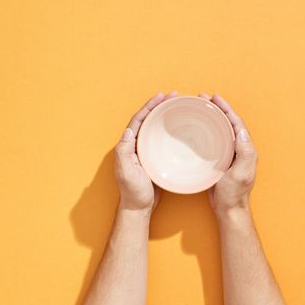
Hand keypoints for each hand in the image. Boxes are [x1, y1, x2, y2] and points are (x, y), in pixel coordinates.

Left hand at [115, 91, 177, 213]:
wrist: (139, 208)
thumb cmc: (133, 191)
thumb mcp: (126, 172)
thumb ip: (124, 152)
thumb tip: (128, 131)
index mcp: (129, 145)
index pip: (138, 120)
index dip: (149, 106)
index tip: (161, 96)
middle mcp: (136, 145)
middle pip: (147, 119)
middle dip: (158, 106)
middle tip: (173, 96)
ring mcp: (145, 151)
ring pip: (155, 127)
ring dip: (164, 115)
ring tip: (177, 105)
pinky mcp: (154, 158)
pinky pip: (161, 139)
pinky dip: (169, 130)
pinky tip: (179, 128)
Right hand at [199, 93, 257, 215]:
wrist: (228, 209)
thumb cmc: (234, 193)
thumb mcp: (241, 173)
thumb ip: (245, 152)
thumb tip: (241, 130)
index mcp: (245, 148)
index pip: (236, 122)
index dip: (226, 108)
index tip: (214, 98)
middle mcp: (239, 149)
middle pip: (228, 122)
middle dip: (218, 108)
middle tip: (203, 97)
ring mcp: (229, 154)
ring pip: (221, 129)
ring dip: (212, 117)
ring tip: (199, 107)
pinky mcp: (220, 160)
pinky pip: (214, 140)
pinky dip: (206, 130)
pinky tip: (197, 128)